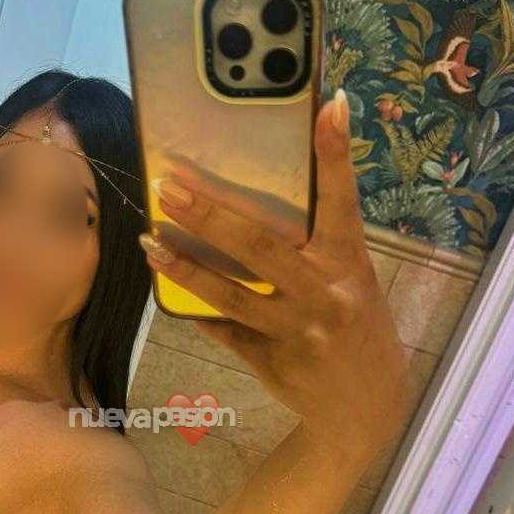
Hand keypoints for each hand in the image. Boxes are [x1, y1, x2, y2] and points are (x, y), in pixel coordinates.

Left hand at [138, 89, 412, 461]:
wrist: (365, 407)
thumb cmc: (355, 325)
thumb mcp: (353, 279)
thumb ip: (318, 242)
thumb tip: (273, 189)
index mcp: (349, 263)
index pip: (342, 200)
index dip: (336, 154)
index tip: (329, 106)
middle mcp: (325, 294)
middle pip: (261, 246)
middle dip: (211, 213)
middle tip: (169, 184)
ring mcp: (295, 330)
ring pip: (230, 294)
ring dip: (184, 265)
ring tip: (148, 239)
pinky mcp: (269, 359)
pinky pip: (222, 329)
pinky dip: (193, 307)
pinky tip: (164, 282)